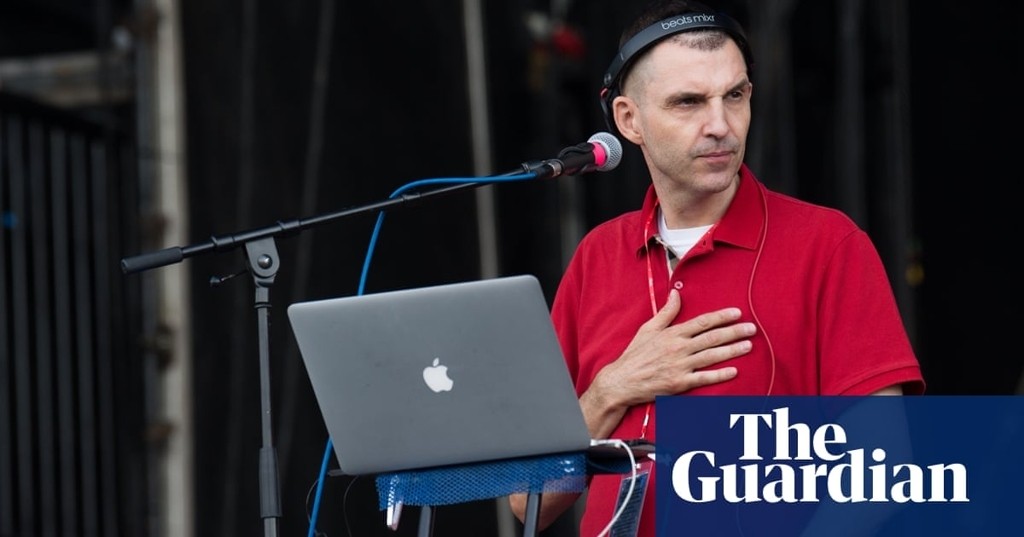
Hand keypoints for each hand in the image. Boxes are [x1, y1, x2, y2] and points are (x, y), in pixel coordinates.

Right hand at [581, 289, 754, 436]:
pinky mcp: (680, 383)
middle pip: (712, 337)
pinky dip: (720, 375)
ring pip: (712, 356)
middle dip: (734, 332)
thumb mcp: (648, 329)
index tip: (737, 313)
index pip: (702, 322)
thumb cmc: (635, 354)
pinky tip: (734, 371)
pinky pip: (704, 378)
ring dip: (732, 350)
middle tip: (752, 329)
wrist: (622, 381)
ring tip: (748, 345)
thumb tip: (676, 293)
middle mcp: (678, 348)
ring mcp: (680, 366)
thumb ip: (666, 312)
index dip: (721, 316)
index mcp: (672, 333)